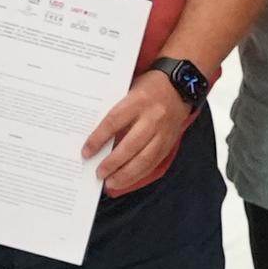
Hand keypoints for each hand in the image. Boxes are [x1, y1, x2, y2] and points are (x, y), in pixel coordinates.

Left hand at [82, 74, 193, 201]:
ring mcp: (163, 132)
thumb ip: (117, 111)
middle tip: (98, 173)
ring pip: (144, 159)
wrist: (181, 85)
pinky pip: (154, 162)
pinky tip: (127, 179)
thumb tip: (97, 137)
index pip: (113, 122)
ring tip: (111, 183)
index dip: (98, 139)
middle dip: (112, 163)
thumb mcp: (130, 91)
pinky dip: (139, 174)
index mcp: (138, 101)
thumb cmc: (149, 87)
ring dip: (126, 174)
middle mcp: (152, 118)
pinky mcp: (169, 142)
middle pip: (129, 146)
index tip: (86, 152)